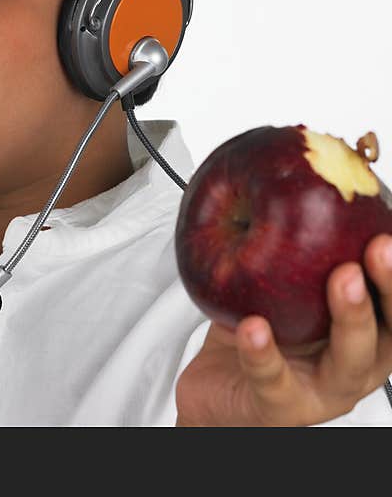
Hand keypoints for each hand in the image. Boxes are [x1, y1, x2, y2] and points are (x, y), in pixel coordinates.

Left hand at [175, 233, 391, 425]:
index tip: (390, 230)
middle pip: (390, 332)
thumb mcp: (279, 288)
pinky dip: (263, 352)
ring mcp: (321, 391)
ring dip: (350, 316)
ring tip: (339, 279)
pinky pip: (273, 379)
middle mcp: (352, 365)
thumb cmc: (255, 335)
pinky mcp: (279, 408)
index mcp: (361, 335)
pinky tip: (254, 327)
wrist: (215, 393)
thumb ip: (293, 248)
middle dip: (389, 288)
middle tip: (377, 249)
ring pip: (349, 361)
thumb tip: (297, 180)